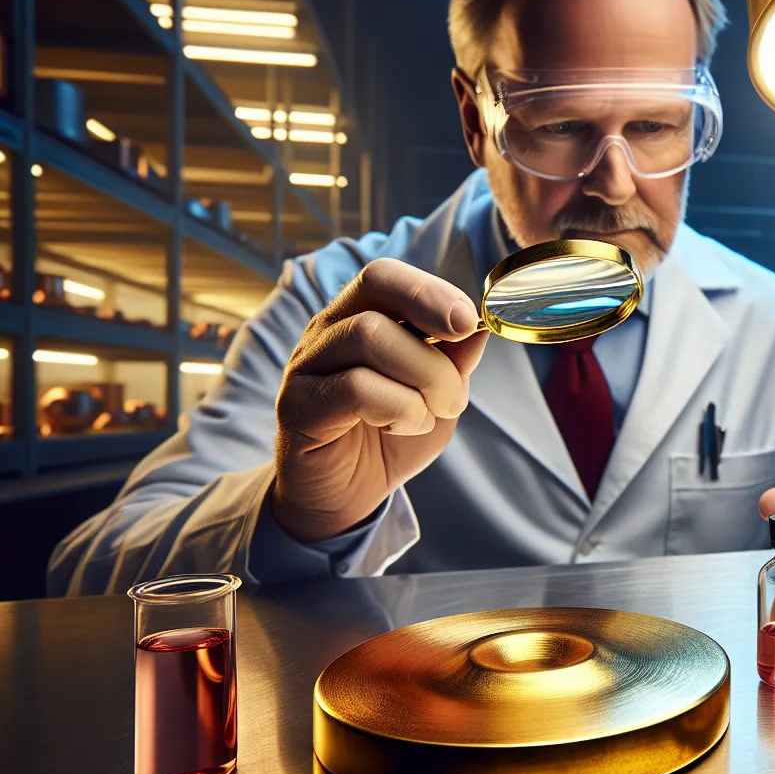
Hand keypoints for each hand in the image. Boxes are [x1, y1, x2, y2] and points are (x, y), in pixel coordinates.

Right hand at [271, 258, 490, 542]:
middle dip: (435, 341)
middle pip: (377, 291)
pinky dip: (398, 408)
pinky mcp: (297, 406)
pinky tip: (400, 426)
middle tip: (454, 394)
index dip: (430, 290)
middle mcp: (327, 331)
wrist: (344, 498)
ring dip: (423, 379)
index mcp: (358, 316)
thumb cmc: (389, 439)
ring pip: (369, 336)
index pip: (385, 275)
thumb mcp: (436, 396)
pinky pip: (355, 388)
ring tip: (431, 414)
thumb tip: (477, 327)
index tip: (468, 322)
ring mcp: (306, 365)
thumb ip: (453, 360)